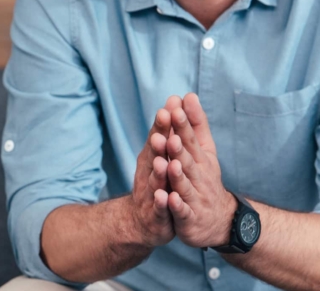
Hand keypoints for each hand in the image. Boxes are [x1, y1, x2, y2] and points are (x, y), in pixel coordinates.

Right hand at [129, 96, 182, 247]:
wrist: (144, 221)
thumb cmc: (157, 182)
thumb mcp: (161, 155)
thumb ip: (168, 130)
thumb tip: (175, 99)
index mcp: (154, 157)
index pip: (159, 137)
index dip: (164, 123)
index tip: (170, 105)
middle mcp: (150, 172)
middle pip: (155, 154)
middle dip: (160, 139)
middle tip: (164, 124)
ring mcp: (152, 193)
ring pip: (156, 181)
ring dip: (159, 171)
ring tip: (164, 161)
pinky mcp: (157, 214)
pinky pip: (159, 208)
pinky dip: (161, 203)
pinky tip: (164, 197)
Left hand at [165, 93, 236, 247]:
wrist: (219, 219)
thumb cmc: (205, 179)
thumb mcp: (203, 150)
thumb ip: (195, 125)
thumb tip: (188, 95)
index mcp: (199, 158)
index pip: (190, 138)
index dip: (183, 124)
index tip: (175, 107)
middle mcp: (199, 176)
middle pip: (187, 160)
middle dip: (178, 147)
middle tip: (169, 134)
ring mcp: (195, 197)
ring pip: (184, 185)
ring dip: (177, 175)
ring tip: (170, 163)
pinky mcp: (189, 217)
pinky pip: (182, 211)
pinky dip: (176, 206)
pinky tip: (168, 199)